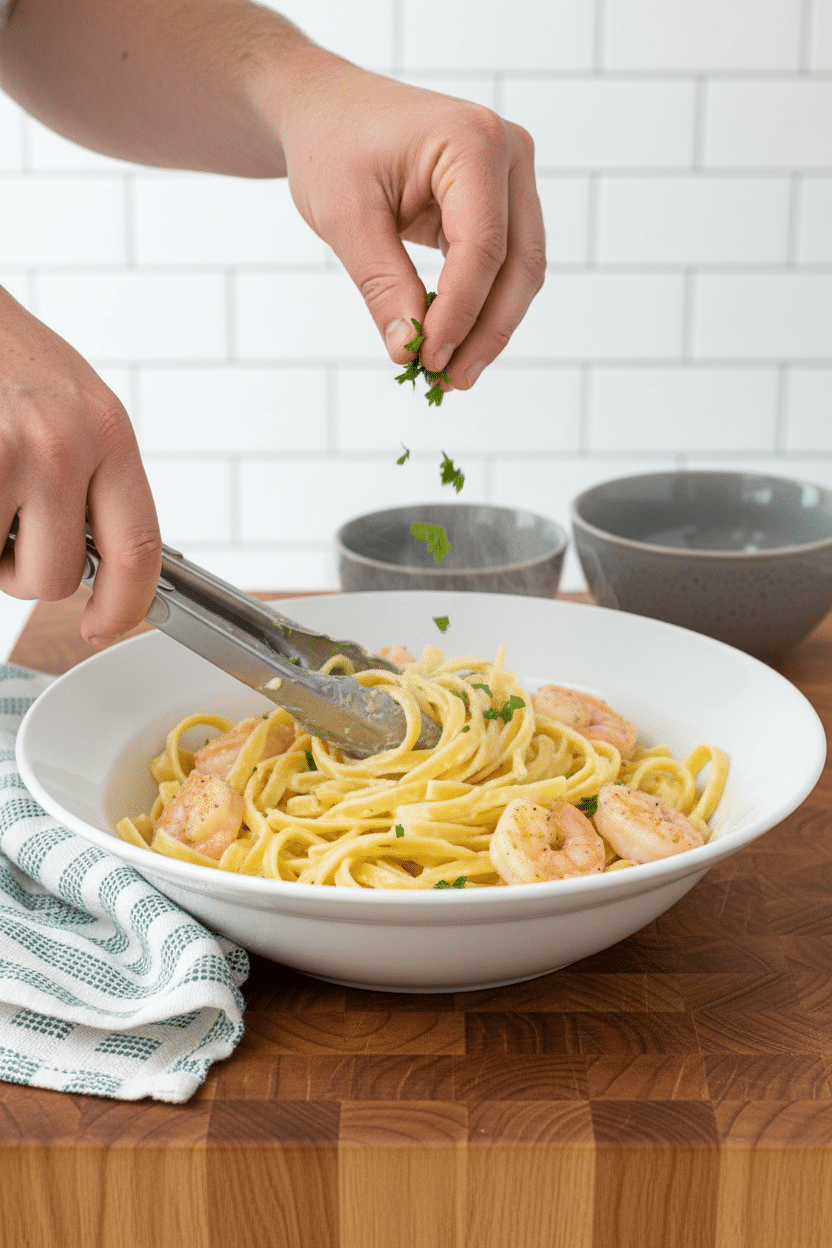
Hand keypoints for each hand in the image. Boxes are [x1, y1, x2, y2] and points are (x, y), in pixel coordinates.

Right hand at [0, 287, 161, 643]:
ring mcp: (10, 455)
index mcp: (107, 432)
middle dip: (25, 570)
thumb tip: (97, 557)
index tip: (103, 625)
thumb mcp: (75, 405)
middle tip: (7, 523)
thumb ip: (94, 478)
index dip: (123, 605)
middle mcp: (65, 446)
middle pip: (58, 577)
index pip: (140, 549)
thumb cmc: (4, 356)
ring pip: (4, 569)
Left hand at [279, 59, 544, 387]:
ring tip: (452, 374)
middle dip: (486, 331)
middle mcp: (508, 153)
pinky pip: (505, 265)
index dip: (459, 313)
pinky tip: (452, 344)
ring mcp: (512, 176)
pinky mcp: (502, 201)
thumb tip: (408, 351)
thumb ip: (382, 284)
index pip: (482, 247)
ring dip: (490, 327)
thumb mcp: (344, 217)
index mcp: (472, 141)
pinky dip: (481, 307)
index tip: (428, 360)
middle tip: (450, 381)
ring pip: (521, 271)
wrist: (326, 110)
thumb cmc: (331, 146)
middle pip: (519, 263)